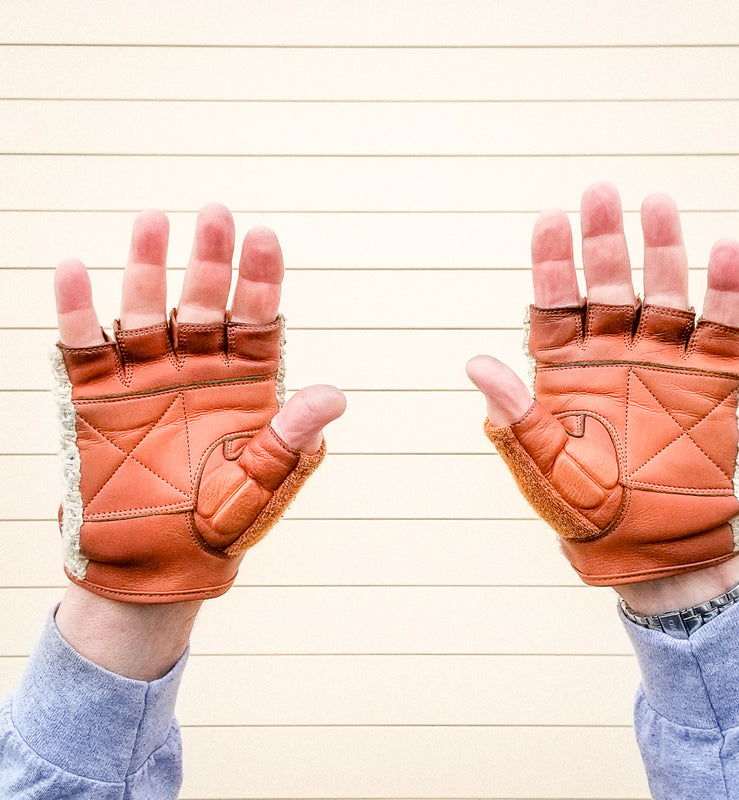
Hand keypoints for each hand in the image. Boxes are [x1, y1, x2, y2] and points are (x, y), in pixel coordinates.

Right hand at [53, 204, 345, 603]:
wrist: (157, 564)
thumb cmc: (218, 526)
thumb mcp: (261, 484)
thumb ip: (290, 438)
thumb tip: (334, 395)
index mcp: (244, 385)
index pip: (256, 319)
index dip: (260, 279)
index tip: (264, 237)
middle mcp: (196, 370)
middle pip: (203, 302)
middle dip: (210, 260)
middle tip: (215, 214)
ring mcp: (146, 378)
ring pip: (145, 310)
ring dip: (147, 268)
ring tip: (152, 222)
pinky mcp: (98, 397)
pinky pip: (84, 346)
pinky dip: (77, 312)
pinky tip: (72, 271)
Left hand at [467, 183, 738, 601]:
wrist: (656, 555)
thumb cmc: (591, 516)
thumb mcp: (546, 469)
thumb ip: (517, 416)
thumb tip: (477, 362)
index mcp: (566, 373)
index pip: (554, 305)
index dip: (551, 263)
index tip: (550, 219)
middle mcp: (613, 357)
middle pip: (608, 285)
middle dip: (604, 241)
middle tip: (602, 193)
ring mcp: (664, 363)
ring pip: (664, 292)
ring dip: (662, 250)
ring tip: (657, 205)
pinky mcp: (713, 380)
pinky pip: (723, 327)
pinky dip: (726, 290)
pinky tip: (723, 250)